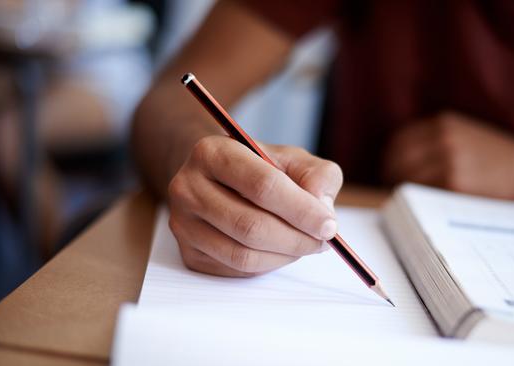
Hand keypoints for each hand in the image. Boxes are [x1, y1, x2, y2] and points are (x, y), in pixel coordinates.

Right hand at [168, 135, 342, 276]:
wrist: (219, 179)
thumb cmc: (260, 168)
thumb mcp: (293, 159)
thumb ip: (317, 175)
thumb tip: (322, 209)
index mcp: (212, 152)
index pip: (262, 185)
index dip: (301, 210)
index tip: (329, 225)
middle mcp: (188, 187)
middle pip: (251, 225)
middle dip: (297, 238)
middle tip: (323, 241)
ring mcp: (184, 223)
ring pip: (243, 254)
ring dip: (285, 256)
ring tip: (306, 244)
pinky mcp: (189, 253)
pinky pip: (237, 270)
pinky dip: (269, 264)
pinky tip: (281, 249)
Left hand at [383, 111, 513, 199]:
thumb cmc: (497, 158)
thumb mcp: (465, 134)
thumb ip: (433, 141)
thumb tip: (398, 161)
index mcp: (443, 124)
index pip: (398, 141)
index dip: (390, 159)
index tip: (389, 172)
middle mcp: (442, 139)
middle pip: (397, 160)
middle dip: (391, 176)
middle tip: (393, 191)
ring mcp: (447, 161)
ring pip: (406, 178)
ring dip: (401, 191)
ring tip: (405, 201)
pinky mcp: (454, 184)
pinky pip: (422, 193)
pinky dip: (415, 201)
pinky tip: (420, 207)